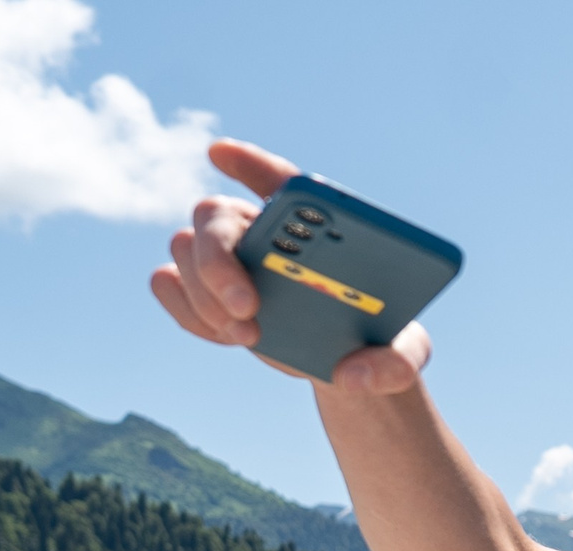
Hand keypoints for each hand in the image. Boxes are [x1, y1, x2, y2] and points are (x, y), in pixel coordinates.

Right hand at [148, 139, 431, 394]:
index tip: (220, 153)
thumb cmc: (380, 343)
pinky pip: (166, 282)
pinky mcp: (203, 291)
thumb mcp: (406, 356)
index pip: (280, 179)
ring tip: (248, 334)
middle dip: (220, 256)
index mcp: (315, 224)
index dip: (248, 162)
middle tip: (247, 304)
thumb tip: (355, 375)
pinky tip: (227, 335)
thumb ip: (399, 364)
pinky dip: (188, 311)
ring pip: (185, 246)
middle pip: (216, 212)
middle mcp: (261, 229)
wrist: (350, 366)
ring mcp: (227, 256)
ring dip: (206, 294)